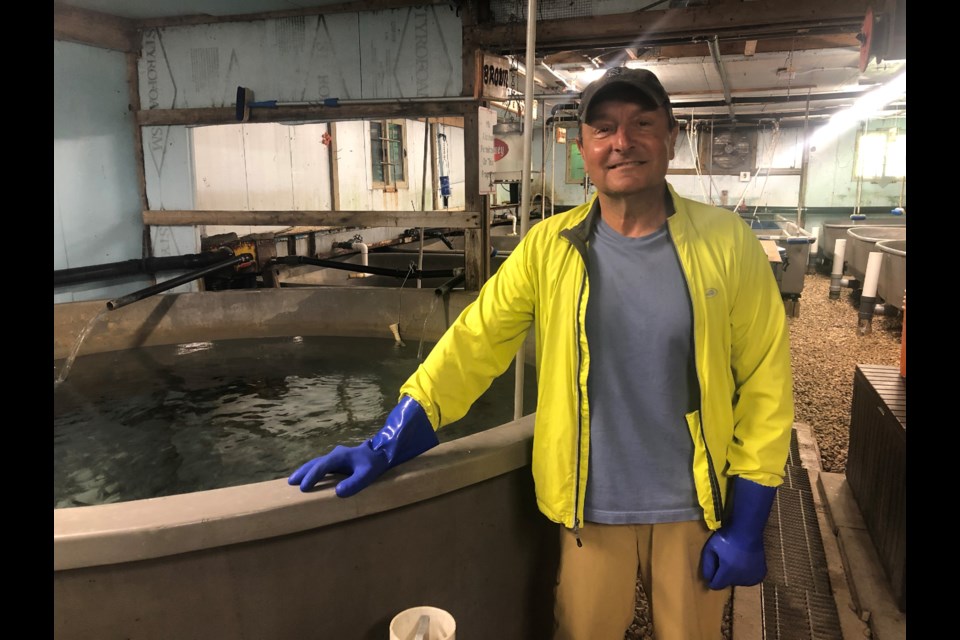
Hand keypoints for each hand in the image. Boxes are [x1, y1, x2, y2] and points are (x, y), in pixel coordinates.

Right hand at [288, 396, 437, 495]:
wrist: (383, 452)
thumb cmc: (375, 463)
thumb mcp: (367, 474)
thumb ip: (354, 483)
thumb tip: (338, 492)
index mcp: (339, 456)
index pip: (321, 467)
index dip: (312, 477)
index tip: (303, 488)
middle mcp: (335, 455)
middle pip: (314, 463)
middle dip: (303, 472)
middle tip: (290, 482)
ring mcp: (336, 457)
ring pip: (317, 463)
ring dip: (306, 471)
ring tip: (294, 481)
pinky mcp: (339, 461)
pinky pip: (322, 466)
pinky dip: (313, 471)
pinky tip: (310, 478)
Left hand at [701, 476, 776, 588]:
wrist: (747, 531)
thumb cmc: (727, 539)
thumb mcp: (710, 549)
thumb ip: (707, 565)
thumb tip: (707, 578)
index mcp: (727, 574)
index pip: (716, 586)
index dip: (712, 579)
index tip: (714, 570)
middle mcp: (741, 579)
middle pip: (728, 583)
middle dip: (725, 575)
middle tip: (725, 560)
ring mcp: (752, 577)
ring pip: (740, 582)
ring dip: (736, 575)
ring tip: (736, 560)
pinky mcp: (761, 573)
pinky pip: (751, 578)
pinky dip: (747, 573)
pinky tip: (745, 563)